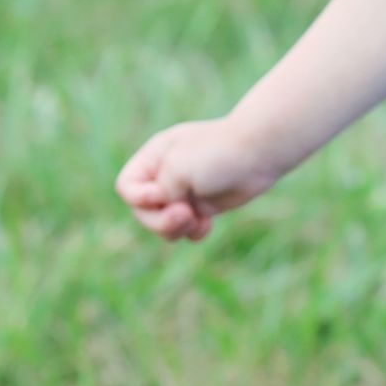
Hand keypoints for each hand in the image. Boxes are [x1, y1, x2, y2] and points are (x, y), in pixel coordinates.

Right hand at [114, 119, 276, 242]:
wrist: (259, 154)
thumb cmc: (218, 155)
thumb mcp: (179, 169)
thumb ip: (161, 193)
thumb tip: (166, 211)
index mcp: (155, 157)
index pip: (127, 187)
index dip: (139, 198)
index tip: (161, 196)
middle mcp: (165, 175)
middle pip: (143, 211)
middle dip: (161, 220)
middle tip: (185, 216)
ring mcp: (184, 192)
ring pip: (163, 224)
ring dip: (176, 229)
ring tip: (196, 220)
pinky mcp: (202, 206)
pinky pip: (186, 229)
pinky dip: (194, 231)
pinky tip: (207, 225)